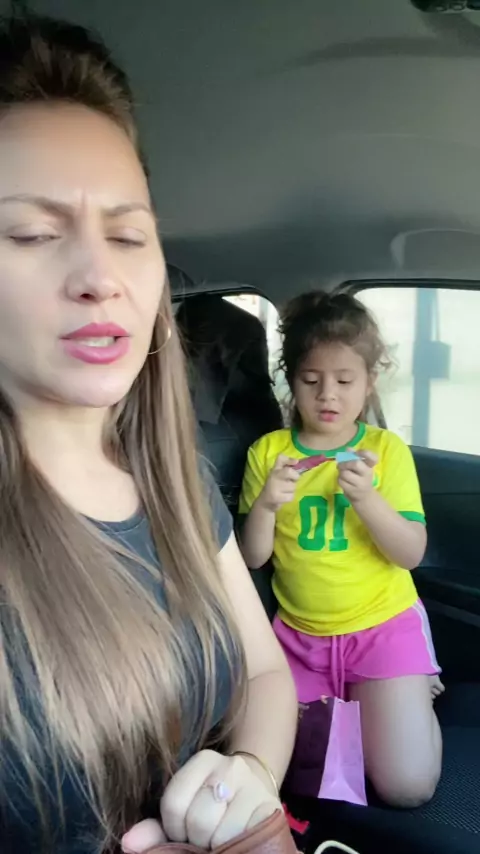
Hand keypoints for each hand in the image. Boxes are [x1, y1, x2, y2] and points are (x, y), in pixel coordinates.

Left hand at [121, 750, 279, 851]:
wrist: (259, 800)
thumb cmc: (214, 809)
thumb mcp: (183, 814)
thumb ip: (154, 830)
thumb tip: (128, 843)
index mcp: (203, 761)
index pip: (174, 803)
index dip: (174, 829)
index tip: (184, 833)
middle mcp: (230, 766)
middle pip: (198, 820)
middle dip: (197, 840)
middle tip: (206, 838)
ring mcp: (253, 786)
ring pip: (219, 833)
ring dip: (217, 846)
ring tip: (222, 839)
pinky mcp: (270, 808)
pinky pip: (242, 838)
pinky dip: (236, 847)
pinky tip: (238, 840)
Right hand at [258, 455, 299, 511]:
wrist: (265, 502)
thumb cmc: (276, 487)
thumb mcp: (280, 475)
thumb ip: (289, 467)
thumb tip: (297, 461)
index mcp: (275, 469)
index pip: (280, 458)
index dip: (289, 459)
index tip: (296, 463)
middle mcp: (273, 475)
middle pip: (288, 471)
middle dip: (295, 477)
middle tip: (293, 481)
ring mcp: (273, 486)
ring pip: (292, 486)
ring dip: (292, 490)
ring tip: (285, 491)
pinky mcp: (275, 497)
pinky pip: (291, 496)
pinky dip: (290, 497)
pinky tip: (283, 497)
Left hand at [337, 450, 377, 505]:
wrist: (364, 497)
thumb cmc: (360, 478)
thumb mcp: (360, 467)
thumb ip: (354, 456)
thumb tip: (348, 449)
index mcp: (370, 466)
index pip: (373, 458)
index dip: (365, 453)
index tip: (358, 452)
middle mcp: (368, 474)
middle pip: (356, 464)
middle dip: (345, 463)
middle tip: (341, 464)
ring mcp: (360, 484)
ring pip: (345, 473)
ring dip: (341, 472)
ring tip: (343, 473)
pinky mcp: (352, 491)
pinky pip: (341, 481)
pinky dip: (339, 479)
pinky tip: (343, 481)